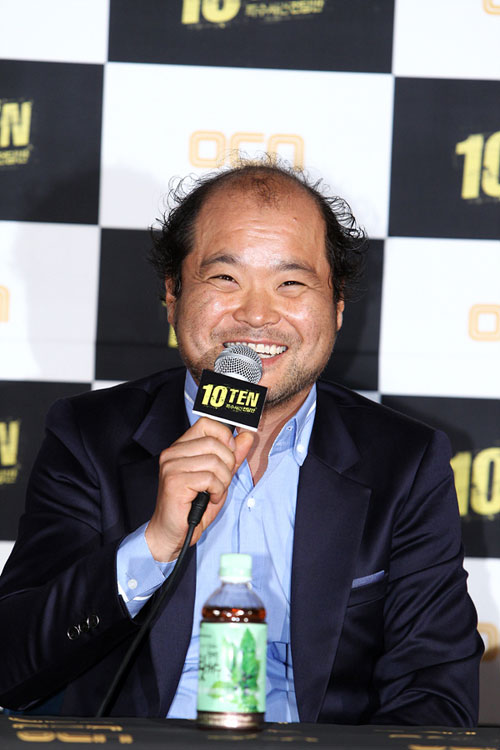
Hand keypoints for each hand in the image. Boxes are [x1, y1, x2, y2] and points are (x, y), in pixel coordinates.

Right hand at [145, 417, 253, 561]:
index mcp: (181, 448)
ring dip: (223, 480)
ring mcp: (171, 466)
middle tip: (222, 480)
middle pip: (214, 442)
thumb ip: (232, 457)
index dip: (224, 436)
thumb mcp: (219, 478)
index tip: (230, 453)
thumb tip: (247, 436)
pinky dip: (217, 491)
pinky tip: (210, 499)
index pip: (206, 424)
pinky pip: (209, 478)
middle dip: (228, 463)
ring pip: (214, 460)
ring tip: (215, 492)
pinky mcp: (174, 482)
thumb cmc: (192, 506)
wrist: (172, 534)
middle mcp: (172, 453)